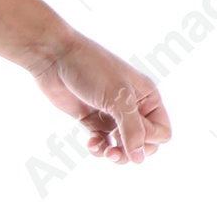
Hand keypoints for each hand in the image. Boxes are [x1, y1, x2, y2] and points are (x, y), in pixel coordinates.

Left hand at [30, 36, 170, 166]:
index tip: (128, 131)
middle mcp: (132, 106)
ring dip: (115, 154)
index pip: (161, 132)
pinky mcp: (91, 119)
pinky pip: (102, 142)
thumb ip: (132, 129)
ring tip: (104, 152)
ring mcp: (111, 114)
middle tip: (115, 151)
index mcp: (147, 97)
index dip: (148, 139)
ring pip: (122, 146)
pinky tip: (91, 143)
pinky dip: (99, 148)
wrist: (55, 57)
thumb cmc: (91, 68)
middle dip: (131, 152)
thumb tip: (139, 159)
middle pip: (143, 143)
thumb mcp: (118, 98)